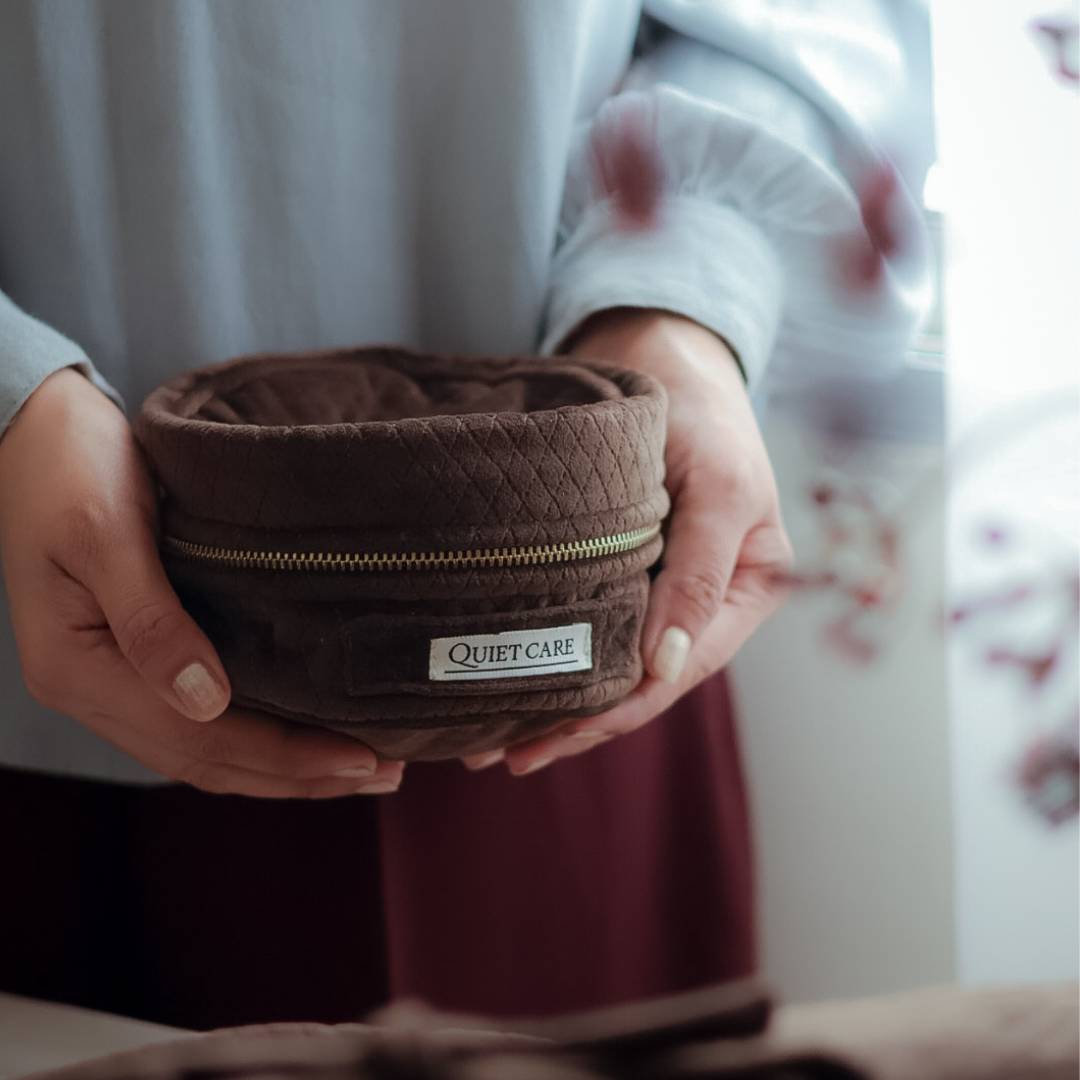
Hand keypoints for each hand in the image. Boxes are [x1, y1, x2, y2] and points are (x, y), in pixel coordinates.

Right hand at [0, 368, 402, 796]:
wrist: (33, 430)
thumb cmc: (69, 469)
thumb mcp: (106, 534)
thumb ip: (152, 621)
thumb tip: (208, 701)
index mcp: (81, 669)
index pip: (202, 740)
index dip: (286, 756)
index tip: (362, 757)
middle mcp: (91, 690)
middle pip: (207, 761)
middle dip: (297, 775)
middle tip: (382, 774)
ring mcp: (107, 679)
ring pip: (202, 751)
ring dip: (278, 766)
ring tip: (355, 767)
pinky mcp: (127, 658)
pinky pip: (194, 722)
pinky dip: (251, 735)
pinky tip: (297, 730)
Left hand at [468, 310, 791, 775]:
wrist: (658, 348)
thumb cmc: (701, 409)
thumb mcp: (719, 488)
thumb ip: (701, 578)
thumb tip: (663, 668)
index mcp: (745, 588)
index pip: (676, 671)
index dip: (615, 712)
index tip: (549, 738)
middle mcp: (703, 598)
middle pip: (638, 680)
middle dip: (576, 721)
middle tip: (504, 755)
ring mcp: (660, 584)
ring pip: (609, 661)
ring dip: (557, 700)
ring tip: (494, 741)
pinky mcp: (620, 564)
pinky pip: (588, 623)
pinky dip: (553, 653)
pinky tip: (512, 677)